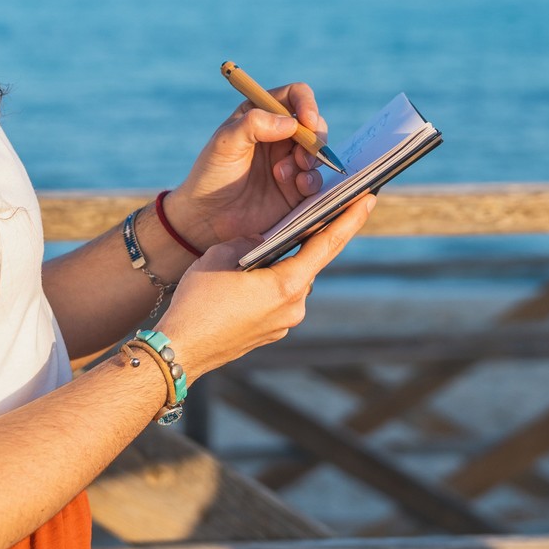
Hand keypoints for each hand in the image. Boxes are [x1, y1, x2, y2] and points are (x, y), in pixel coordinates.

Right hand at [156, 195, 374, 376]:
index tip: (368, 199)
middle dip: (312, 238)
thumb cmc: (198, 301)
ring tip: (264, 247)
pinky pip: (277, 299)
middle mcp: (294, 307)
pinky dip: (269, 283)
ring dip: (282, 264)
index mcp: (288, 285)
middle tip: (324, 211)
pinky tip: (248, 277)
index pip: (327, 244)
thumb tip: (262, 241)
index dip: (349, 219)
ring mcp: (283, 323)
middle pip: (310, 263)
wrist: (179, 349)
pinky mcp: (270, 332)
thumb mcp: (222, 254)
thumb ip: (251, 240)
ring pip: (291, 282)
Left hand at [163, 82, 330, 247]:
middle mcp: (279, 136)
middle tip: (302, 154)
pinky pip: (316, 178)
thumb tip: (291, 122)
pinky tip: (297, 186)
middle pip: (314, 124)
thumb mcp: (225, 143)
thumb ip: (254, 124)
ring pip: (317, 152)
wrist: (207, 218)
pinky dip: (312, 180)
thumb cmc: (211, 175)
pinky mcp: (295, 188)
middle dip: (315, 136)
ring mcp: (289, 161)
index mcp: (261, 115)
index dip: (306, 103)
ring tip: (282, 174)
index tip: (307, 120)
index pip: (294, 96)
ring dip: (309, 159)